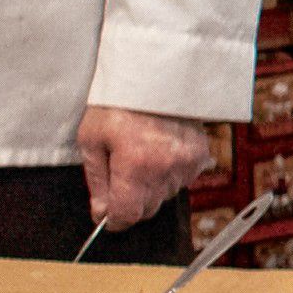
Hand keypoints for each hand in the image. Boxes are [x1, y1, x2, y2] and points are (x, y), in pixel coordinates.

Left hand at [77, 106, 215, 227]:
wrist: (157, 73)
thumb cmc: (119, 101)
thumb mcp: (92, 138)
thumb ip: (97, 179)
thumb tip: (100, 212)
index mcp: (135, 166)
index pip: (127, 214)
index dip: (113, 219)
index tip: (106, 215)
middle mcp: (165, 169)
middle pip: (148, 209)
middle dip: (131, 201)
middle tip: (120, 177)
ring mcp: (187, 163)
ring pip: (166, 195)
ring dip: (152, 187)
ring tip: (142, 158)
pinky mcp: (200, 155)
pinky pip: (183, 180)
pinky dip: (170, 174)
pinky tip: (159, 152)